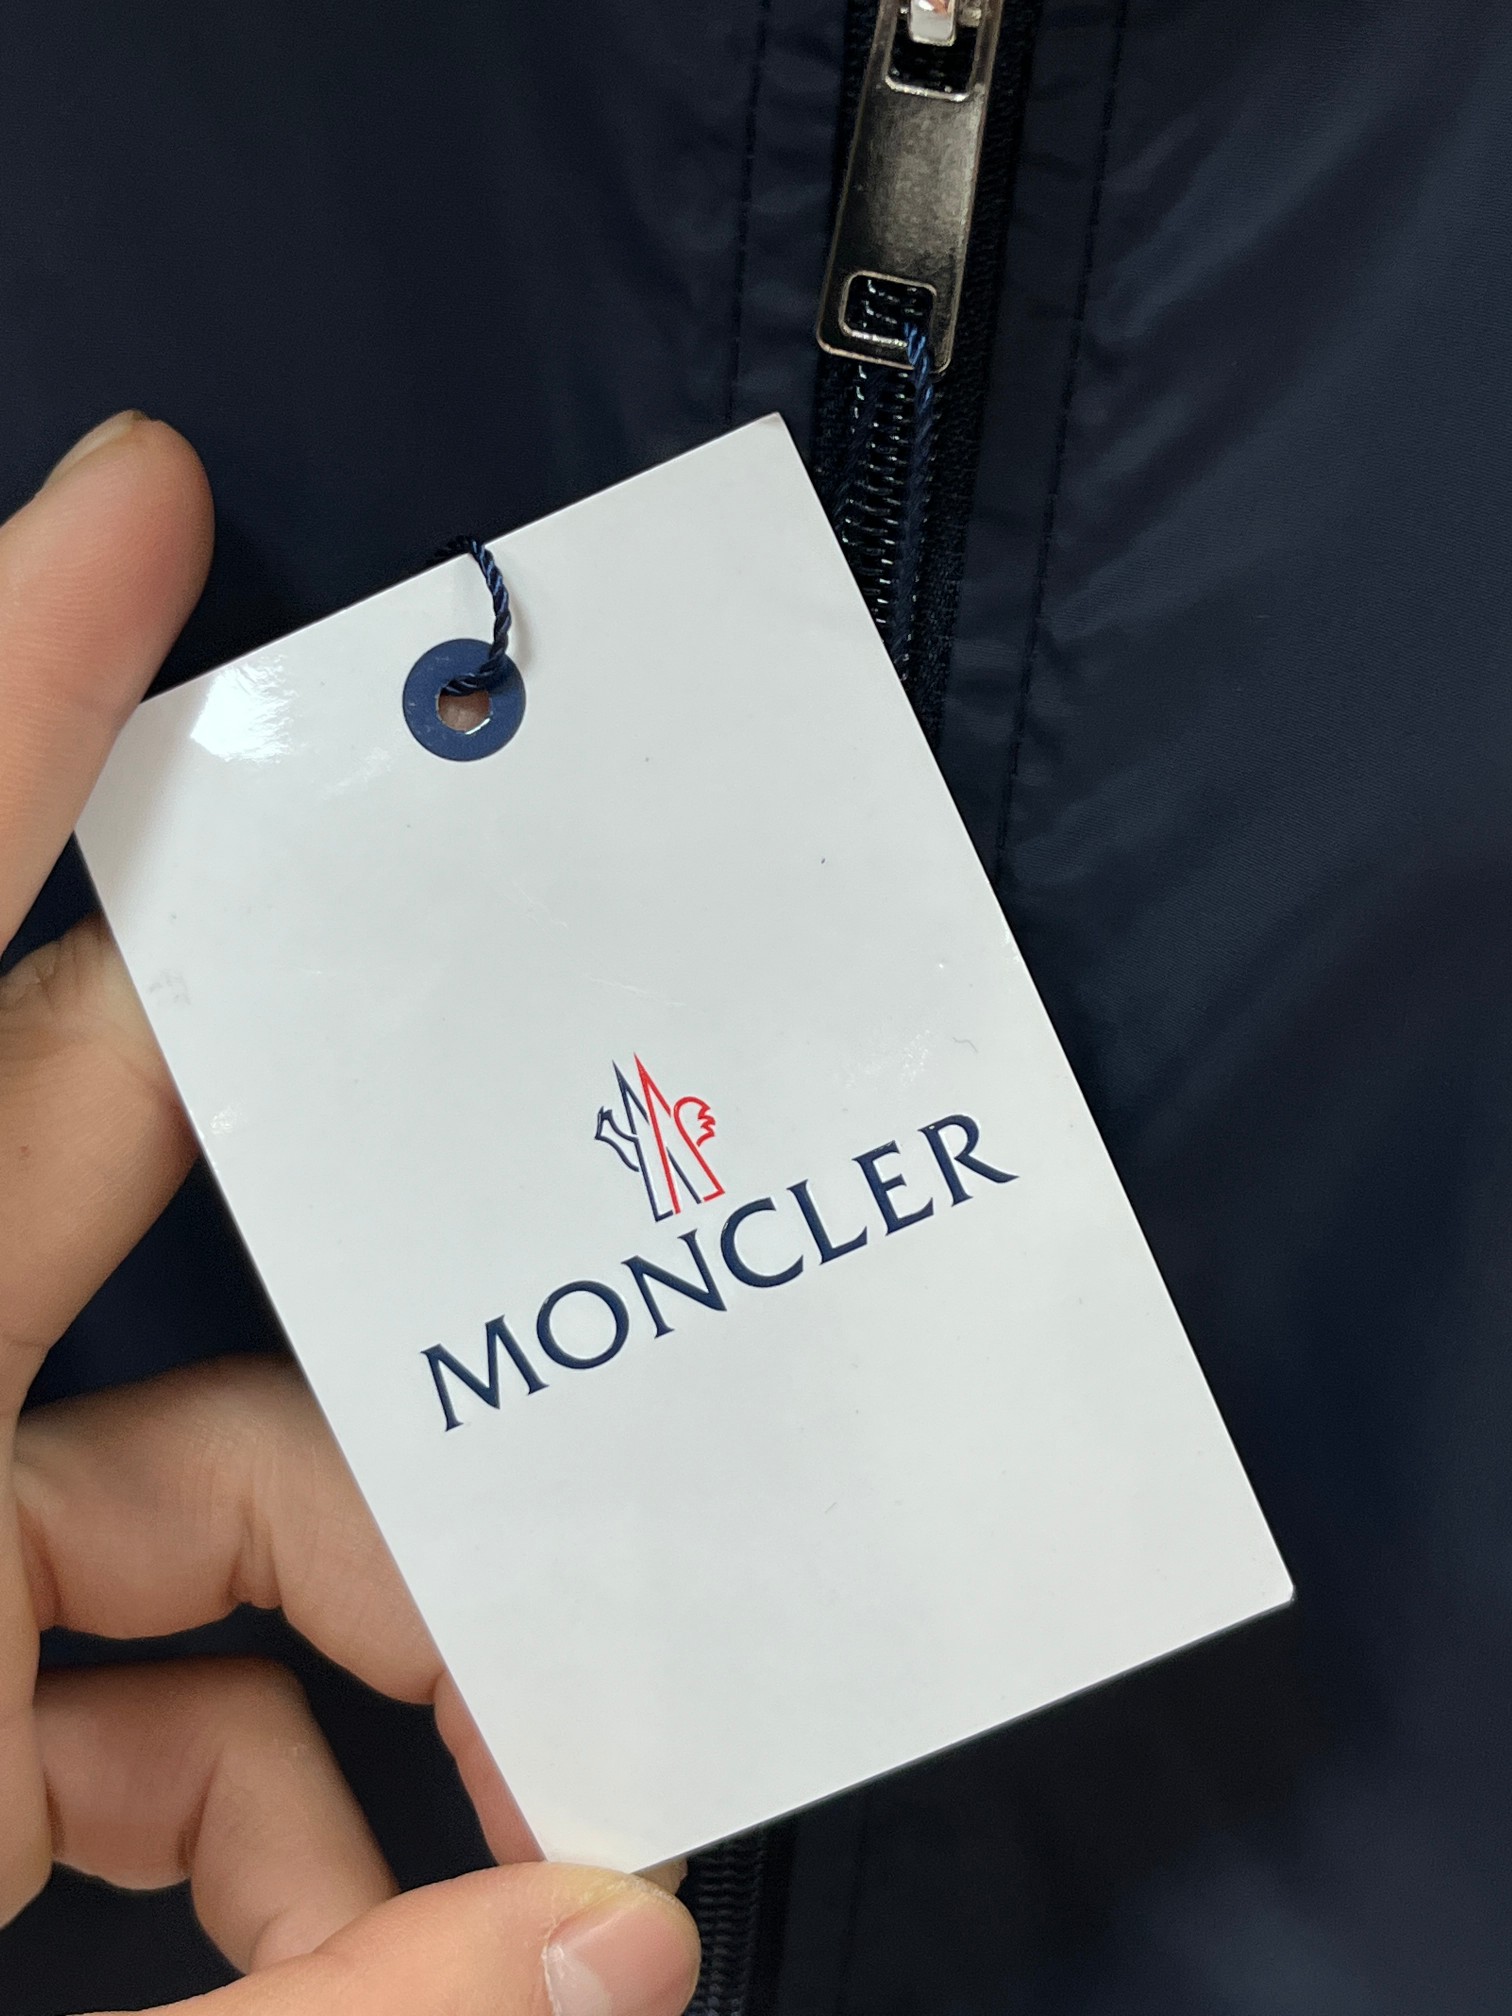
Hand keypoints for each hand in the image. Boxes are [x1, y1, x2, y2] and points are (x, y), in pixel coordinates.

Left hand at [0, 414, 700, 2015]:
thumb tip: (633, 1942)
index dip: (13, 696)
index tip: (137, 505)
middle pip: (93, 1165)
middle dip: (345, 1186)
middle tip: (555, 1191)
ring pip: (192, 1468)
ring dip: (386, 1620)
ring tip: (544, 1807)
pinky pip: (147, 1668)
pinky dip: (290, 1782)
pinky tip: (385, 1918)